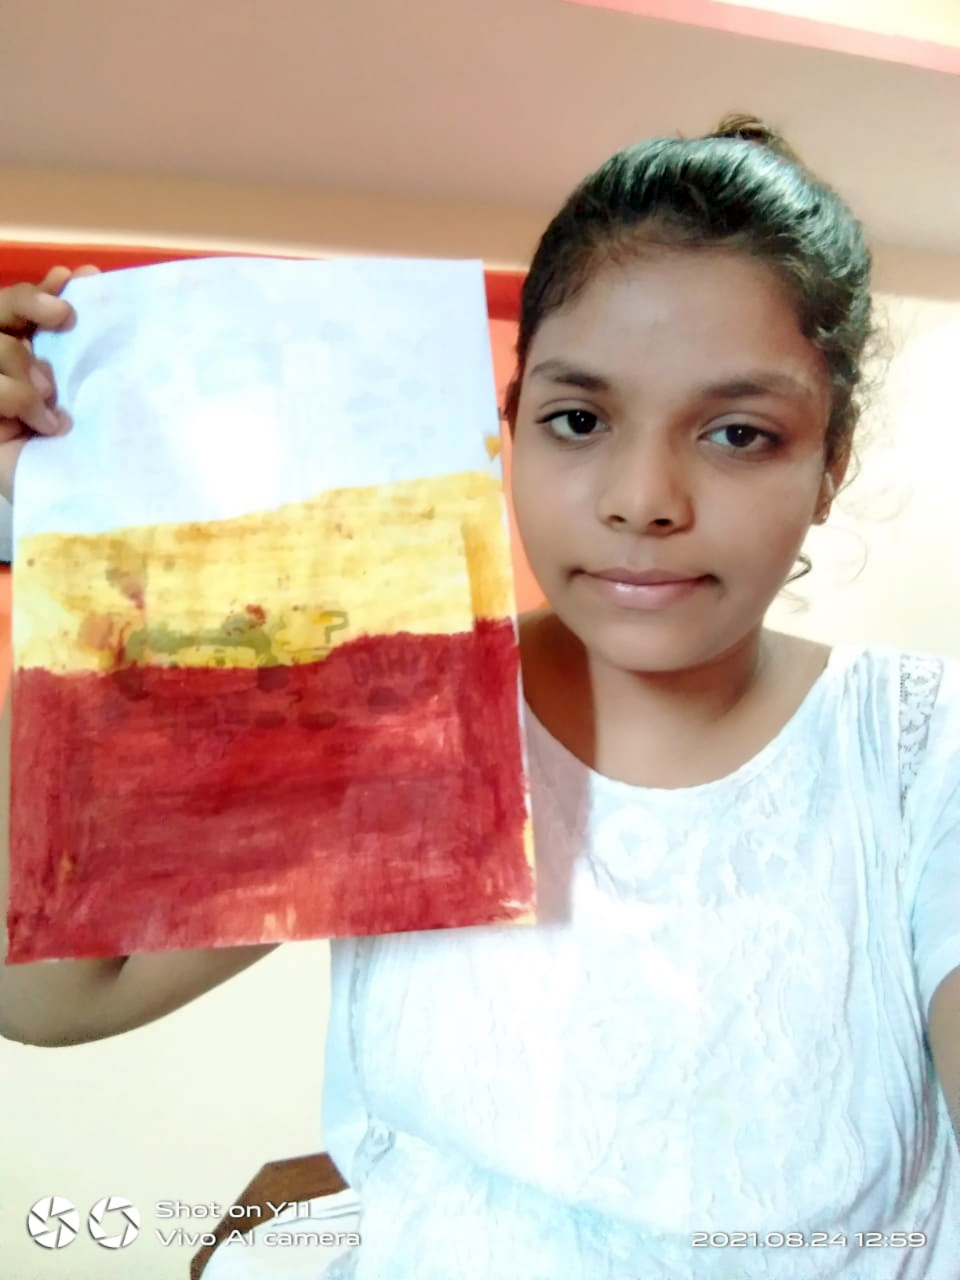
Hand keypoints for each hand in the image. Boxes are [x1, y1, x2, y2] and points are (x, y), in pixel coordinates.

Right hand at [0, 264, 99, 502]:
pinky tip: (45, 425)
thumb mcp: (90, 395)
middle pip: (0, 305)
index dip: (47, 285)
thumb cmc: (88, 450)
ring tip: (52, 395)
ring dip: (27, 368)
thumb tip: (94, 291)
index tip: (81, 278)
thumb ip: (84, 351)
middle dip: (31, 303)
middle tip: (63, 317)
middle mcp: (2, 360)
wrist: (81, 502)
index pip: (26, 301)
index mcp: (28, 350)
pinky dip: (20, 401)